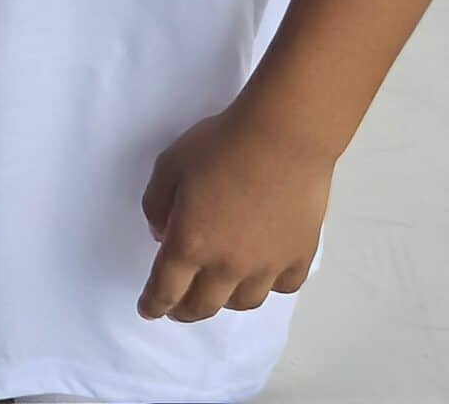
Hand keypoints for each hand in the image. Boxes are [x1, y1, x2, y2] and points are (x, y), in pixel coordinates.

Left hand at [137, 106, 334, 322]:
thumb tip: (163, 233)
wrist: (282, 137)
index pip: (165, 288)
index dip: (153, 304)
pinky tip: (262, 275)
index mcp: (190, 243)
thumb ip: (156, 204)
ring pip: (244, 302)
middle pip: (203, 306)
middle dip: (185, 311)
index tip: (149, 310)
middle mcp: (228, 265)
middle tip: (178, 308)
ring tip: (219, 291)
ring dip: (225, 301)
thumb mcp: (169, 165)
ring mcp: (267, 264)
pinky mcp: (299, 256)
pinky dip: (268, 286)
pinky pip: (282, 287)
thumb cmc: (220, 145)